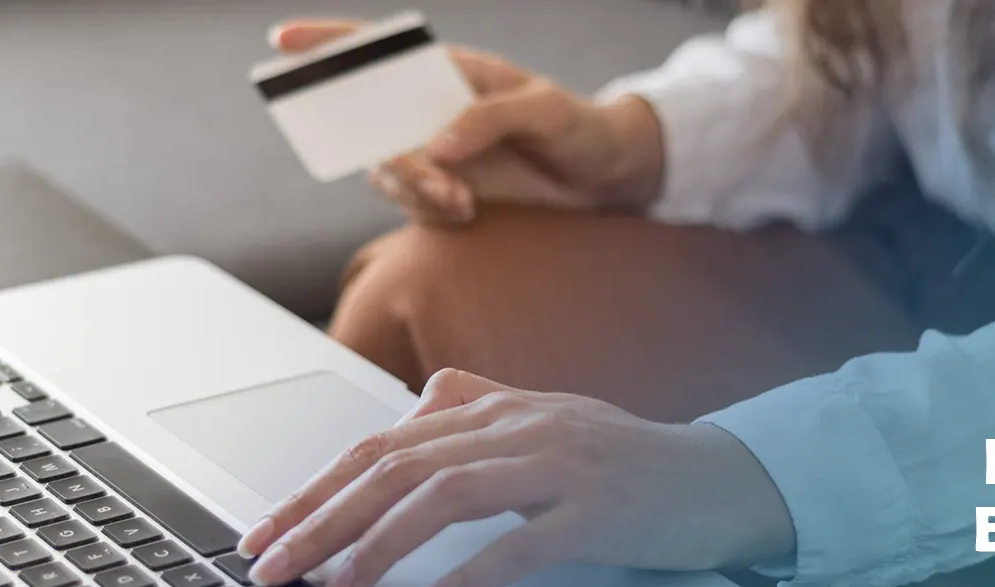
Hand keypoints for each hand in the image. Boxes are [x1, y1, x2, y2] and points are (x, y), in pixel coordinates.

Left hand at [236, 369, 795, 586]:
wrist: (728, 478)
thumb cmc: (631, 460)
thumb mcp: (549, 421)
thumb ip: (481, 407)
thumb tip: (413, 409)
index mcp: (498, 409)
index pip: (382, 443)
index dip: (316, 488)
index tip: (266, 532)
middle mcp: (519, 427)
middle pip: (396, 466)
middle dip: (322, 518)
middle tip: (271, 566)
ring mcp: (559, 464)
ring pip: (444, 494)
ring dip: (376, 543)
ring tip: (334, 585)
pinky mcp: (596, 510)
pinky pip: (518, 543)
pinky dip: (465, 575)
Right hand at [271, 20, 665, 225]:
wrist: (602, 180)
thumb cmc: (578, 128)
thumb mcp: (547, 111)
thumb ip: (492, 118)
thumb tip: (437, 144)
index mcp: (447, 70)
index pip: (377, 51)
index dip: (327, 43)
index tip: (284, 39)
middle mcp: (428, 109)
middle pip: (368, 121)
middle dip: (388, 154)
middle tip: (434, 179)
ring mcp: (430, 153)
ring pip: (385, 173)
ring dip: (415, 191)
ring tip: (462, 202)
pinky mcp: (440, 192)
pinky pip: (411, 206)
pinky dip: (432, 213)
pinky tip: (470, 212)